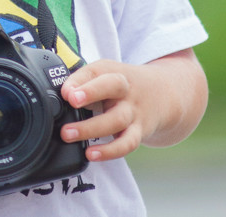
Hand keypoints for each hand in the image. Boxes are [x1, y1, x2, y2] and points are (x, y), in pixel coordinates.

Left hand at [58, 49, 206, 162]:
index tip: (66, 91)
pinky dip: (110, 151)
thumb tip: (60, 94)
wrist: (164, 94)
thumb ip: (82, 81)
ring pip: (116, 119)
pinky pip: (127, 143)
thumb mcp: (105, 74)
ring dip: (91, 128)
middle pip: (111, 87)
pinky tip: (92, 154)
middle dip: (90, 94)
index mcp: (113, 71)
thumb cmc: (123, 84)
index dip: (80, 80)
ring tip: (68, 135)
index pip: (96, 70)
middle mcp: (125, 89)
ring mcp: (134, 111)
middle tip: (70, 102)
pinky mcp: (139, 131)